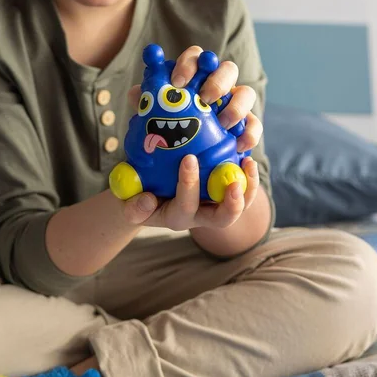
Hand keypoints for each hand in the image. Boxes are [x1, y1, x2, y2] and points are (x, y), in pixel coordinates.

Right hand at [122, 154, 259, 229]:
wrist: (144, 195)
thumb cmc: (135, 195)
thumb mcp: (127, 202)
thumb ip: (134, 206)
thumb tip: (148, 200)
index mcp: (176, 217)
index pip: (185, 207)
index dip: (188, 185)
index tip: (188, 159)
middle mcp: (198, 216)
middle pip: (222, 219)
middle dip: (231, 203)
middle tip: (234, 182)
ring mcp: (212, 206)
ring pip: (238, 206)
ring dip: (247, 188)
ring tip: (248, 163)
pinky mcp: (220, 194)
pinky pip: (241, 191)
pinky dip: (247, 177)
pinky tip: (246, 157)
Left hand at [128, 45, 262, 151]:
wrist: (187, 156)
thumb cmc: (170, 129)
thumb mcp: (155, 116)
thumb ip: (147, 104)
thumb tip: (136, 93)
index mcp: (196, 77)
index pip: (196, 57)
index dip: (188, 63)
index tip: (177, 81)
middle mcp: (218, 85)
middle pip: (227, 68)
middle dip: (217, 80)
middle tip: (205, 98)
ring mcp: (235, 104)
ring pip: (246, 92)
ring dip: (235, 105)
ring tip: (222, 122)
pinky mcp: (247, 125)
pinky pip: (254, 124)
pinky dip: (249, 133)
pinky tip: (237, 144)